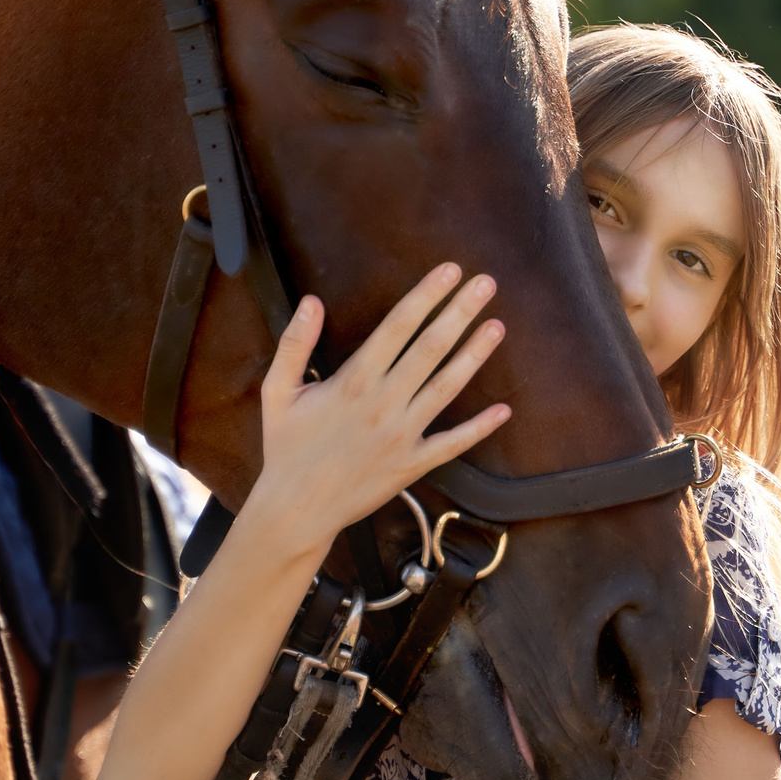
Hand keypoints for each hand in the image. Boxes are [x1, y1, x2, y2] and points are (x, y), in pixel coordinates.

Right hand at [243, 263, 510, 559]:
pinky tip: (504, 410)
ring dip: (475, 355)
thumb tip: (311, 301)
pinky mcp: (412, 464)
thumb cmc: (286, 447)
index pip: (398, 327)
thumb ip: (294, 344)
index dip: (426, 295)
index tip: (449, 271)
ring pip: (447, 388)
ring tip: (498, 326)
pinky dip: (479, 428)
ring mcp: (402, 435)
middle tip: (486, 283)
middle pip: (430, 348)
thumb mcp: (276, 392)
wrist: (296, 509)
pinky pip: (452, 444)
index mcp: (353, 381)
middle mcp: (384, 404)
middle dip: (460, 312)